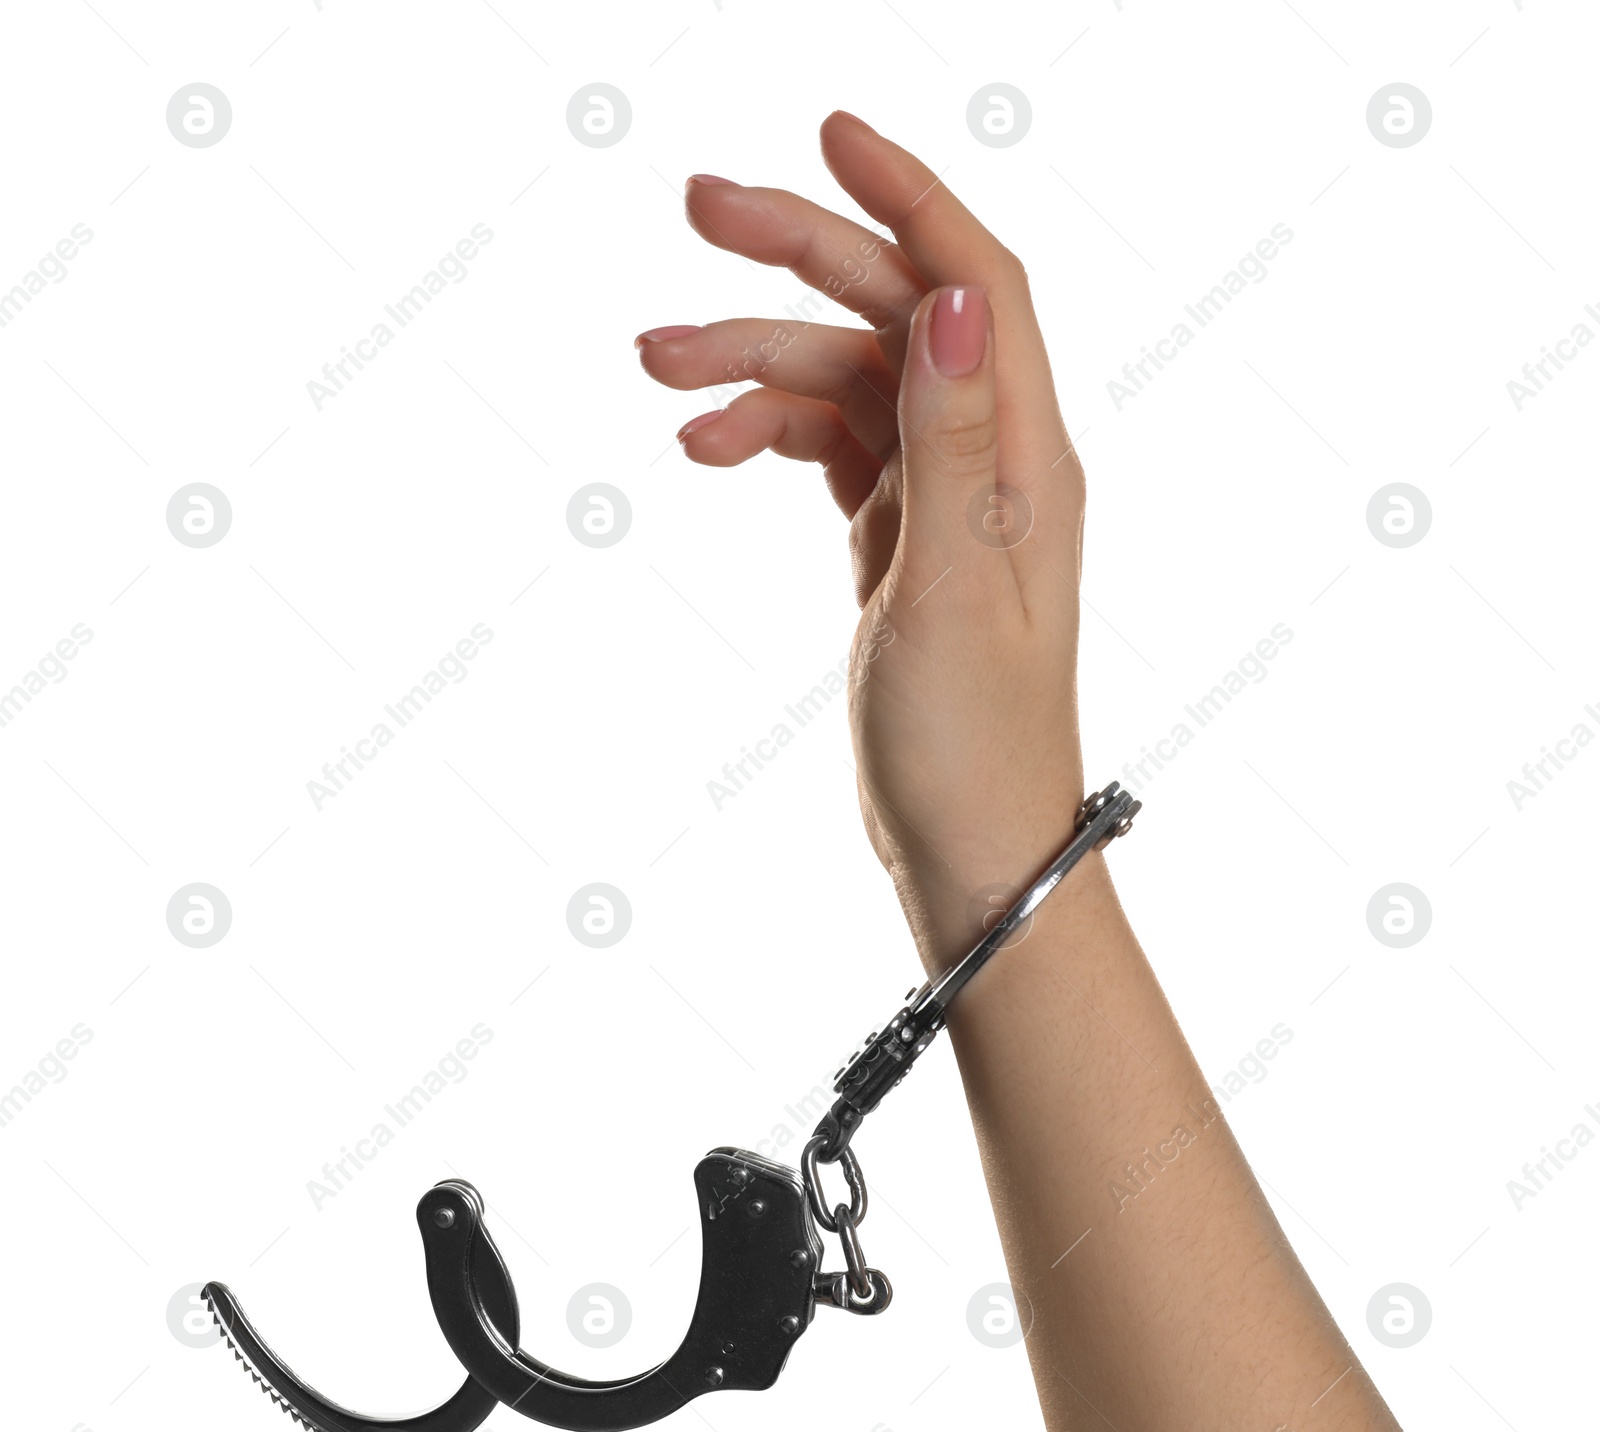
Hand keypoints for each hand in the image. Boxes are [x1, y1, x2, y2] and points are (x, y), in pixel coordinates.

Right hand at [637, 112, 1090, 968]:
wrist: (970, 845)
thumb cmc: (971, 741)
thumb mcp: (953, 589)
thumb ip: (952, 443)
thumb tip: (953, 299)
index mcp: (1024, 460)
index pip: (976, 286)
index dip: (909, 198)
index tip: (826, 135)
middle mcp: (989, 460)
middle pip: (896, 314)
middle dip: (798, 258)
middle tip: (695, 214)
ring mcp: (940, 497)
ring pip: (846, 382)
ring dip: (754, 361)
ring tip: (656, 366)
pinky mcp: (896, 537)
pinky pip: (830, 447)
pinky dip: (768, 430)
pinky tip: (706, 445)